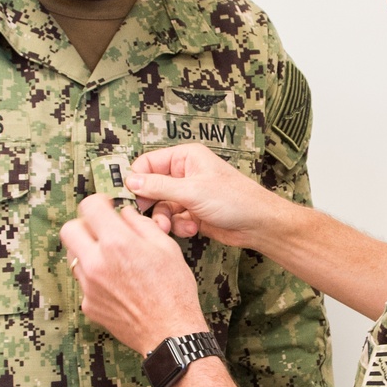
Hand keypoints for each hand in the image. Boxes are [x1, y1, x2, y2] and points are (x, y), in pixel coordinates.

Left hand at [61, 194, 208, 356]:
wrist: (170, 332)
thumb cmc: (174, 291)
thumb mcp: (166, 247)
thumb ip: (140, 224)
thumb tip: (124, 214)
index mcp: (117, 243)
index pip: (89, 207)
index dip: (99, 202)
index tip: (106, 207)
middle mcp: (96, 263)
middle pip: (69, 230)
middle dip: (84, 225)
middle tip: (101, 230)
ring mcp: (89, 286)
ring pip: (74, 256)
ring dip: (88, 251)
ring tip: (112, 259)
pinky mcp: (89, 304)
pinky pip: (84, 281)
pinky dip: (95, 277)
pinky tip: (116, 283)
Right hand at [125, 144, 282, 245]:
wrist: (257, 224)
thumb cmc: (234, 199)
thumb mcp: (192, 191)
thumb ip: (158, 186)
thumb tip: (131, 181)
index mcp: (185, 157)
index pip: (148, 163)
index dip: (136, 179)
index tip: (128, 197)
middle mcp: (184, 173)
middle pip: (151, 187)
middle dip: (150, 204)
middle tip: (145, 217)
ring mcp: (187, 194)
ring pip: (160, 206)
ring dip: (164, 219)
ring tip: (170, 227)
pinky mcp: (191, 213)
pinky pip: (173, 219)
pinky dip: (179, 226)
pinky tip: (193, 229)